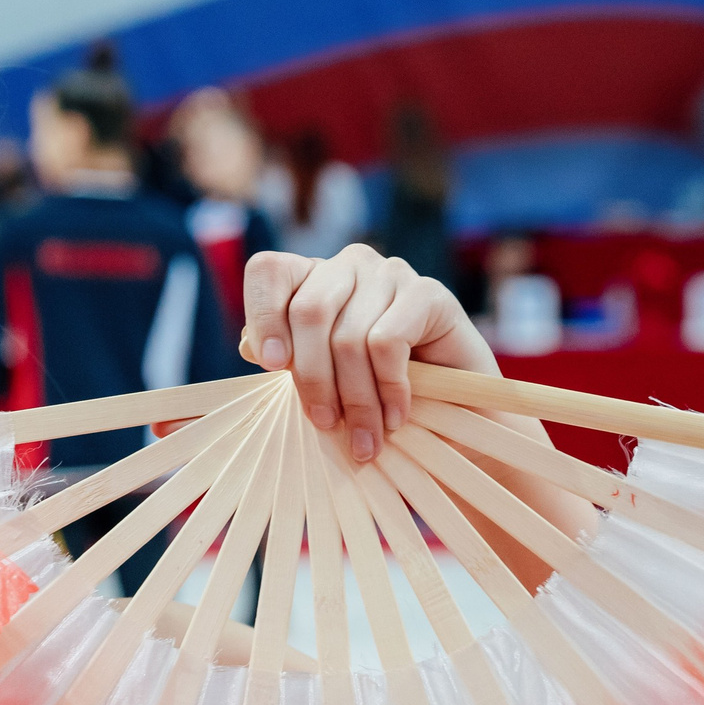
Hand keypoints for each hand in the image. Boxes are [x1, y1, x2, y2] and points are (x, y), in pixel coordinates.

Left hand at [242, 244, 496, 462]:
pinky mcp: (429, 293)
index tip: (271, 366)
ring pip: (348, 336)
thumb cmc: (374, 399)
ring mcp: (390, 273)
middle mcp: (348, 266)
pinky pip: (388, 342)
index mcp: (310, 278)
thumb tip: (248, 345)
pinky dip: (389, 389)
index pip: (268, 271)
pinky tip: (396, 416)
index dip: (263, 315)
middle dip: (313, 379)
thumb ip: (286, 360)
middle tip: (325, 425)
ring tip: (364, 438)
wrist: (454, 419)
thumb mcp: (322, 381)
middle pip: (308, 311)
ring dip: (355, 399)